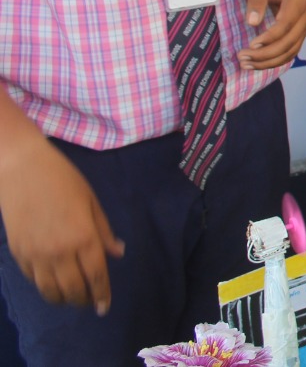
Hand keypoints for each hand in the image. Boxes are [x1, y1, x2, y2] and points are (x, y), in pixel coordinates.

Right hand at [0, 137, 122, 311]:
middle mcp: (59, 251)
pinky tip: (51, 283)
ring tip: (71, 298)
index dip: (102, 294)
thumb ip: (104, 231)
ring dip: (62, 299)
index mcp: (83, 237)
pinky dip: (44, 285)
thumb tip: (117, 253)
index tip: (105, 307)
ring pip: (49, 290)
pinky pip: (32, 279)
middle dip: (83, 300)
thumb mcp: (92, 202)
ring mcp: (35, 254)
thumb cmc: (63, 180)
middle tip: (89, 302)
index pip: (96, 275)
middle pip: (73, 288)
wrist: (22, 169)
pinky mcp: (18, 253)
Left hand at [239, 0, 305, 69]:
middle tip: (242, 58)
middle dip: (265, 55)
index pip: (284, 26)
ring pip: (291, 51)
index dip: (268, 39)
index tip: (249, 45)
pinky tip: (259, 63)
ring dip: (269, 62)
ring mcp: (305, 25)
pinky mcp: (300, 31)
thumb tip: (252, 22)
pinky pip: (291, 51)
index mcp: (298, 2)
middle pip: (288, 43)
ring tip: (247, 64)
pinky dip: (276, 60)